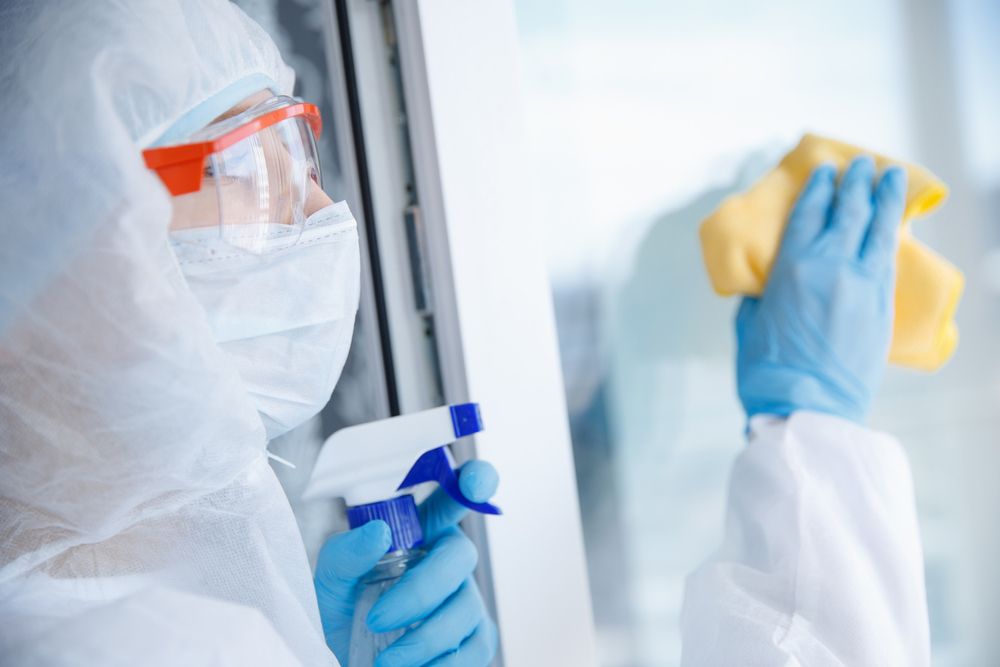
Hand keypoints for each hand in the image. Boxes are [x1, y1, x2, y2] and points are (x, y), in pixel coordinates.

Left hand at [314, 460, 499, 666]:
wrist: (341, 660)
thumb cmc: (341, 614)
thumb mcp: (330, 580)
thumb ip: (347, 554)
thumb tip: (378, 533)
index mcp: (419, 533)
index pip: (451, 499)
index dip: (471, 482)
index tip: (474, 480)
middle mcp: (446, 560)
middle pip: (461, 556)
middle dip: (421, 590)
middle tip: (377, 618)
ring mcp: (465, 599)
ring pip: (466, 607)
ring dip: (424, 638)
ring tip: (386, 661)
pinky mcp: (473, 638)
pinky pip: (477, 647)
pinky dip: (445, 664)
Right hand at [736, 156, 906, 422]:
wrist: (806, 409)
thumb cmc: (767, 371)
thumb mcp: (750, 323)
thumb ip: (762, 294)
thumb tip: (770, 283)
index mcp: (792, 267)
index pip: (810, 213)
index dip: (818, 188)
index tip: (824, 171)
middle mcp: (832, 266)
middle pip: (849, 211)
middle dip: (856, 183)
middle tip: (861, 164)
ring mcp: (863, 284)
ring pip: (879, 229)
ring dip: (884, 199)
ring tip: (889, 177)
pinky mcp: (882, 306)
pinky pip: (888, 258)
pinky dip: (889, 235)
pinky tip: (891, 225)